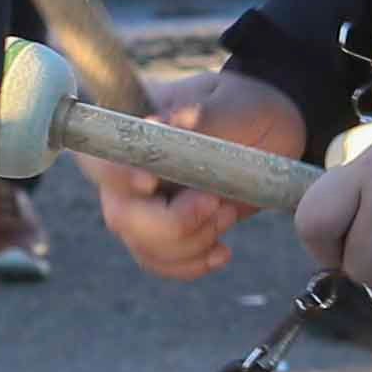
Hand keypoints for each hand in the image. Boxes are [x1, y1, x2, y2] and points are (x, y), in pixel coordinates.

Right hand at [93, 70, 304, 282]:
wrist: (269, 136)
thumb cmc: (244, 109)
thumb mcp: (233, 106)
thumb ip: (205, 117)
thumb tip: (177, 119)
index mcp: (135, 132)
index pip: (101, 157)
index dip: (117, 177)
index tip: (150, 183)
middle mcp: (127, 173)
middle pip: (122, 216)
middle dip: (173, 223)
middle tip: (216, 202)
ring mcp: (142, 207)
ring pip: (144, 247)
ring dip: (192, 244)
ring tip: (227, 213)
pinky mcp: (163, 233)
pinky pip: (161, 263)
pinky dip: (192, 265)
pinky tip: (221, 251)